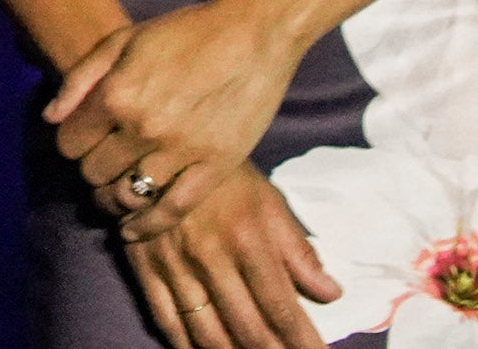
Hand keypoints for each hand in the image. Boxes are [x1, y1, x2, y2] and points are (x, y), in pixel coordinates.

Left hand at [46, 0, 302, 216]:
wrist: (251, 37)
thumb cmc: (183, 33)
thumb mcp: (121, 41)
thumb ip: (80, 80)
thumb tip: (49, 118)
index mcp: (116, 95)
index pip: (69, 143)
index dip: (71, 144)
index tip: (81, 141)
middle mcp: (143, 128)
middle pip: (94, 173)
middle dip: (90, 169)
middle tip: (101, 163)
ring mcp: (180, 152)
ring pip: (127, 196)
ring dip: (113, 199)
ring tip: (113, 193)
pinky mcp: (215, 168)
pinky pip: (172, 210)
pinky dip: (147, 225)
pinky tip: (131, 229)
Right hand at [114, 157, 340, 348]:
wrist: (154, 147)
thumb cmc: (222, 177)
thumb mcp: (268, 202)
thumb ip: (299, 251)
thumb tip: (332, 294)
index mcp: (248, 240)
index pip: (281, 309)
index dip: (304, 343)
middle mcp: (211, 259)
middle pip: (248, 329)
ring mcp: (174, 267)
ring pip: (207, 333)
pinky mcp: (145, 269)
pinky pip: (167, 320)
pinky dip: (187, 347)